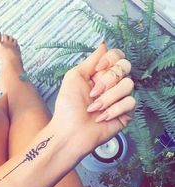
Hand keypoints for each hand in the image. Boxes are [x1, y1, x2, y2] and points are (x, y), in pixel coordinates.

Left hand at [52, 42, 134, 158]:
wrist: (70, 131)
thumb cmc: (68, 106)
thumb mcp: (74, 76)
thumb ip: (91, 60)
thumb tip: (104, 43)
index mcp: (100, 74)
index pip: (117, 56)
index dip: (110, 59)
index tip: (97, 70)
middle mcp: (111, 84)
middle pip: (126, 67)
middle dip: (108, 80)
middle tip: (93, 93)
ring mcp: (119, 99)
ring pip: (129, 85)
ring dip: (108, 97)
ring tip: (94, 108)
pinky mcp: (126, 113)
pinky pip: (130, 102)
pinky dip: (114, 110)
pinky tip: (102, 118)